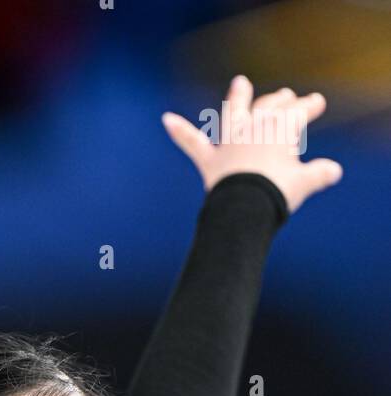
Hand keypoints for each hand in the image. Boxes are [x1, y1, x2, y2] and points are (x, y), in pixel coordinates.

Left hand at [161, 76, 342, 214]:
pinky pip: (192, 142)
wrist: (246, 209)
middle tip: (286, 96)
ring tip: (240, 83)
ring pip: (235, 112)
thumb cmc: (277, 194)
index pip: (298, 111)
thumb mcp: (303, 184)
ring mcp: (231, 141)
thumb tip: (333, 171)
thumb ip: (318, 174)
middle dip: (279, 100)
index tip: (317, 102)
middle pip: (269, 107)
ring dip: (237, 96)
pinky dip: (179, 131)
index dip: (309, 106)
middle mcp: (254, 127)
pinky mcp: (210, 160)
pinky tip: (166, 120)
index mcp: (280, 128)